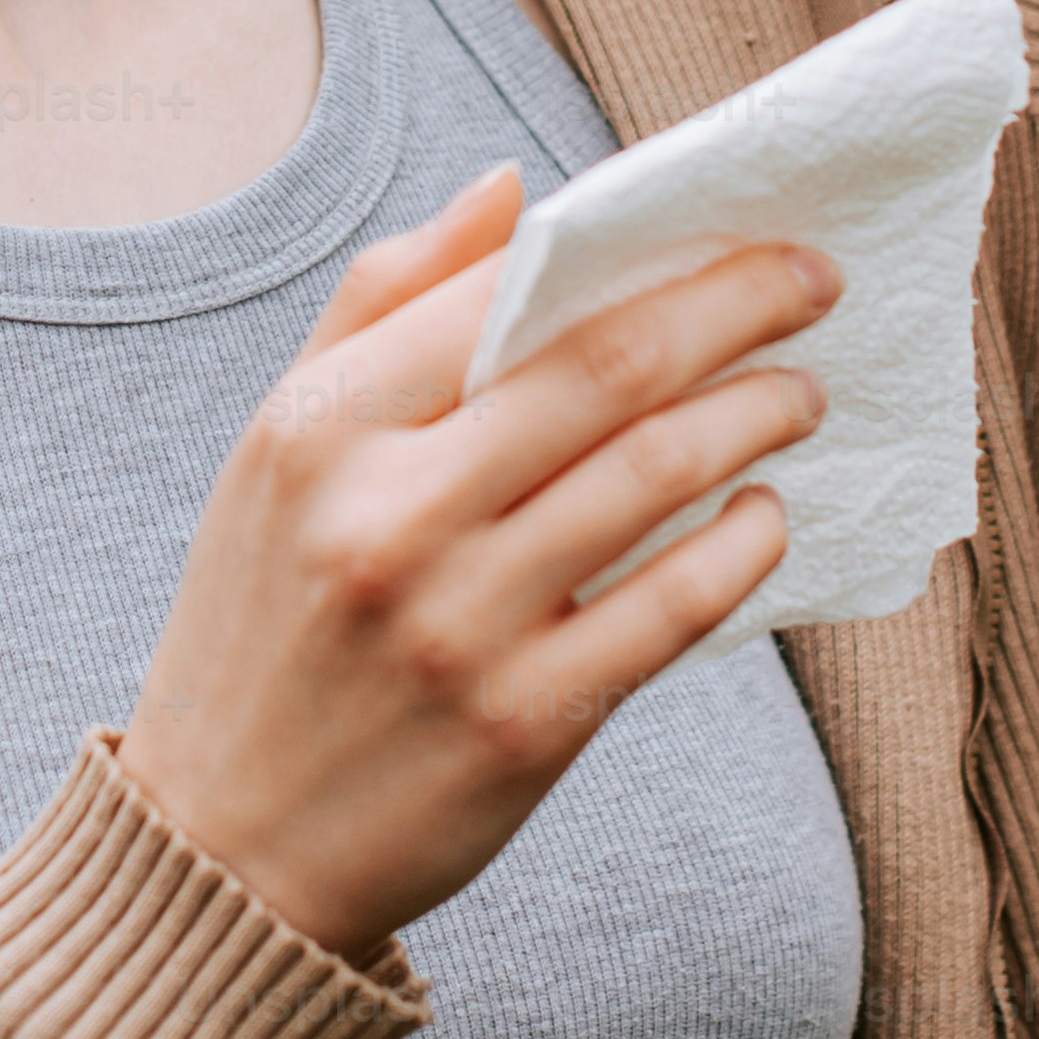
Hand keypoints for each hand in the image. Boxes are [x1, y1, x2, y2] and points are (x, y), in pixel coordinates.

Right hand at [115, 160, 833, 964]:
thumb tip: (510, 189)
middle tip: (814, 281)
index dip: (643, 252)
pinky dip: (742, 548)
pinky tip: (766, 515)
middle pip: (606, 368)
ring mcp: (459, 626)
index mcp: (319, 430)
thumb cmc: (265, 623)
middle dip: (736, 307)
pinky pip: (672, 609)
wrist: (224, 849)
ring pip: (657, 476)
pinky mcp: (524, 724)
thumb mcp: (276, 449)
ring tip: (800, 394)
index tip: (734, 234)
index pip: (505, 297)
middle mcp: (387, 517)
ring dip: (756, 413)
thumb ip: (381, 305)